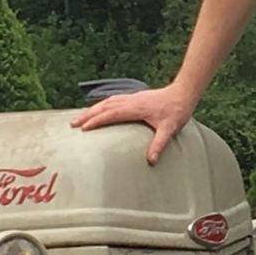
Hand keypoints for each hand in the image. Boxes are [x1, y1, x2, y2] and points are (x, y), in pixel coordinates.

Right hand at [71, 85, 195, 164]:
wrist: (183, 94)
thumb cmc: (177, 111)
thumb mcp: (169, 129)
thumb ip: (159, 145)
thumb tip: (151, 161)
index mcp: (136, 108)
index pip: (112, 114)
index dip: (97, 120)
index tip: (84, 128)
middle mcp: (131, 101)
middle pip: (104, 106)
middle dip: (88, 115)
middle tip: (72, 124)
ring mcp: (132, 98)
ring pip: (107, 102)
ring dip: (92, 110)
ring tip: (80, 118)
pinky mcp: (134, 98)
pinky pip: (113, 100)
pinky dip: (101, 105)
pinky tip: (98, 110)